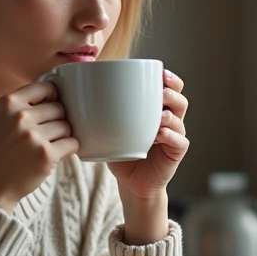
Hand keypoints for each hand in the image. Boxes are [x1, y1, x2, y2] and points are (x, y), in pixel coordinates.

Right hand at [0, 81, 77, 213]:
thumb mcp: (0, 119)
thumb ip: (22, 106)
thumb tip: (56, 95)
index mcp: (8, 103)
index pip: (46, 87)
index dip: (53, 96)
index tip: (51, 106)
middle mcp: (20, 117)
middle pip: (59, 108)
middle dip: (57, 120)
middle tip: (46, 134)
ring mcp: (34, 136)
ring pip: (66, 126)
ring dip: (62, 136)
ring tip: (47, 145)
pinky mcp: (46, 155)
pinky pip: (72, 143)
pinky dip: (69, 149)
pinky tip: (56, 154)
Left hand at [109, 69, 188, 243]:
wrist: (131, 183)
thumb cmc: (121, 152)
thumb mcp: (111, 129)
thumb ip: (103, 113)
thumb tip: (76, 94)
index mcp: (156, 110)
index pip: (169, 89)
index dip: (169, 79)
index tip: (160, 72)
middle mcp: (169, 121)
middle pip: (179, 100)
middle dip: (172, 92)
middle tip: (161, 91)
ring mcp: (174, 136)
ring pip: (180, 119)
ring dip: (170, 114)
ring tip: (160, 115)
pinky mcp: (175, 153)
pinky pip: (179, 141)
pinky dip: (170, 136)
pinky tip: (159, 135)